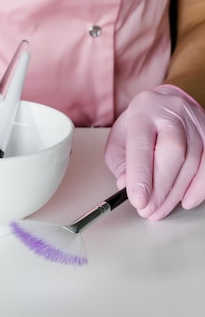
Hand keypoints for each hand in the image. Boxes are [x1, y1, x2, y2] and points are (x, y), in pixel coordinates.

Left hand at [104, 84, 204, 219]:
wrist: (162, 106)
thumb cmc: (139, 125)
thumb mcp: (119, 140)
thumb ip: (121, 164)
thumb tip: (126, 186)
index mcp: (144, 110)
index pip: (142, 143)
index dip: (140, 175)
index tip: (138, 200)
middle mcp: (172, 111)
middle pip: (173, 151)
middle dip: (160, 188)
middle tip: (148, 211)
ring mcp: (195, 121)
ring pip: (192, 161)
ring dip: (176, 193)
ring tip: (159, 210)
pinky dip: (198, 188)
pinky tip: (185, 201)